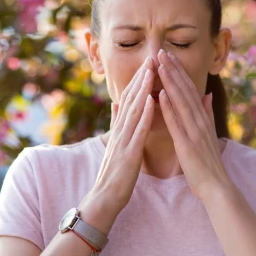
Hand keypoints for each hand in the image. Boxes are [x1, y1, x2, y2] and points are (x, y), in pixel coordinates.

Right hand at [92, 56, 155, 212]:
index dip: (139, 80)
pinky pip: (138, 130)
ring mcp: (123, 141)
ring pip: (134, 110)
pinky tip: (152, 100)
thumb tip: (116, 103)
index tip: (148, 62)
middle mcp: (120, 130)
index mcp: (120, 128)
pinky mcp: (129, 153)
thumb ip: (116, 123)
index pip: (130, 99)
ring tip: (151, 70)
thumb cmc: (113, 173)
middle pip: (131, 99)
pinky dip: (145, 114)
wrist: (104, 199)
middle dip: (141, 77)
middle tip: (151, 57)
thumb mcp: (115, 143)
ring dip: (143, 89)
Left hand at [156, 49, 232, 201]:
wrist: (216, 187)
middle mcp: (199, 120)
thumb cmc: (208, 162)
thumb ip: (207, 113)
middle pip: (184, 90)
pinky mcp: (187, 144)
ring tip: (160, 64)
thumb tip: (206, 95)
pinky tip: (160, 94)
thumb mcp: (209, 133)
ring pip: (180, 101)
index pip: (189, 89)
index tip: (168, 56)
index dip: (178, 71)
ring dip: (169, 81)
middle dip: (172, 69)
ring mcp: (194, 131)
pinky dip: (168, 107)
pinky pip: (176, 122)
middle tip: (161, 51)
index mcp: (202, 118)